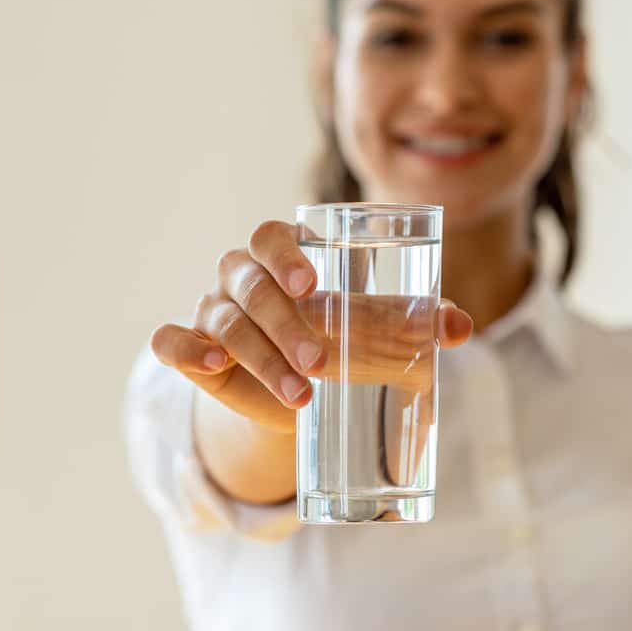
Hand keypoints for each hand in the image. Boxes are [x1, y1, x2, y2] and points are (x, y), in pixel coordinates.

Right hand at [149, 220, 473, 433]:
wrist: (295, 392)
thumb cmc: (336, 341)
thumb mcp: (371, 331)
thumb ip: (412, 323)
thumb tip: (460, 326)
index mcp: (284, 254)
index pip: (272, 236)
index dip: (286, 253)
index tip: (311, 282)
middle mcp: (242, 277)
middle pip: (249, 282)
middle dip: (283, 322)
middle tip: (319, 361)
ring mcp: (211, 310)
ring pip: (223, 321)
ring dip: (259, 357)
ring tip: (299, 394)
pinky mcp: (190, 349)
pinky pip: (171, 340)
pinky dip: (185, 349)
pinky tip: (210, 365)